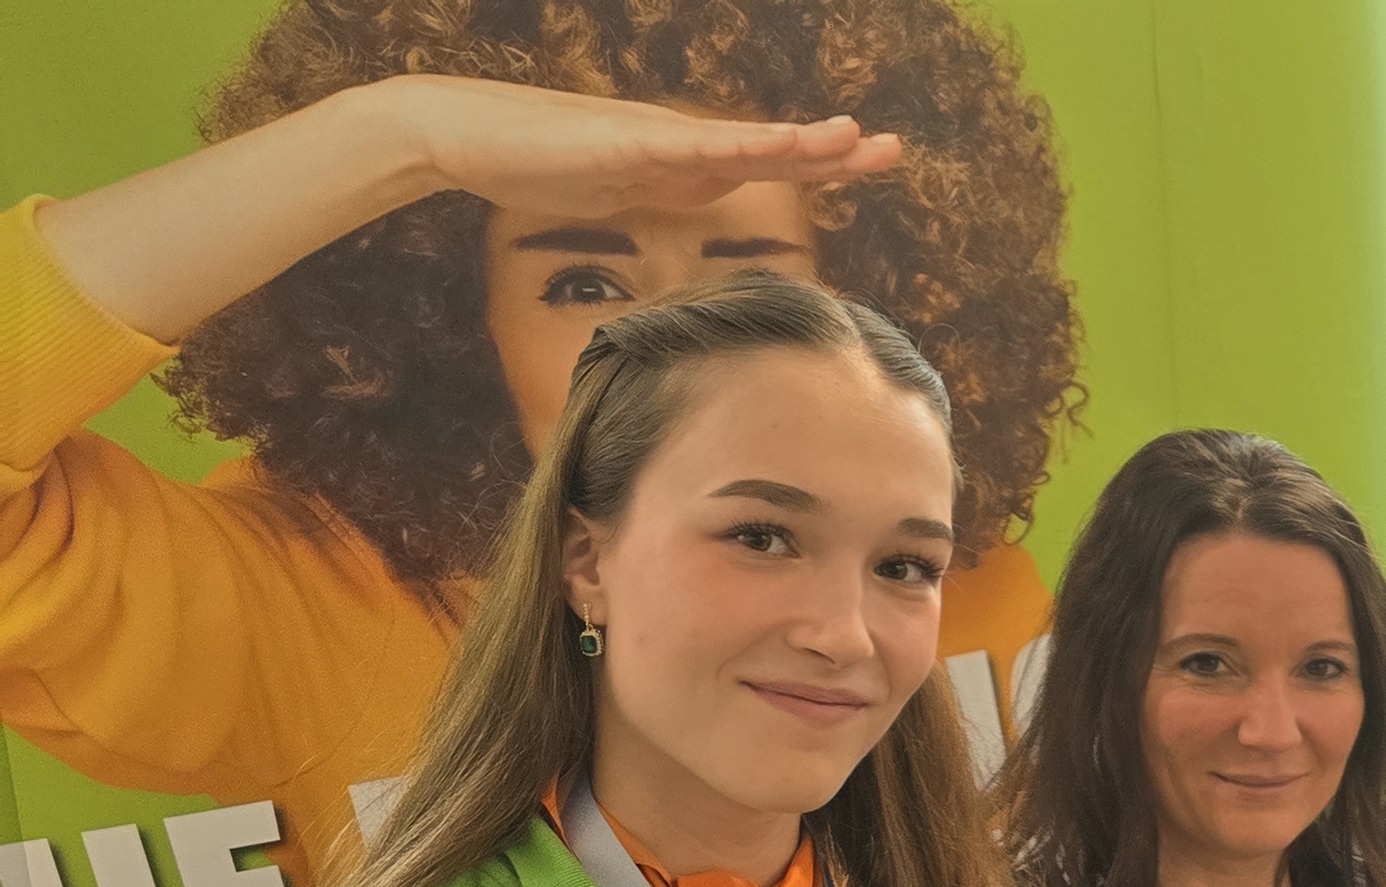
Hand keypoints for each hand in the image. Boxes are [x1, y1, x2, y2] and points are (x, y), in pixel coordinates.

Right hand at [365, 73, 899, 218]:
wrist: (464, 138)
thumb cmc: (536, 166)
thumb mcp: (619, 196)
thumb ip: (662, 201)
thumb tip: (699, 220)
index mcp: (683, 164)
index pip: (766, 164)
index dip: (819, 164)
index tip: (869, 163)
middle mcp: (681, 146)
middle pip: (773, 149)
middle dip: (833, 152)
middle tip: (893, 148)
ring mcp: (657, 140)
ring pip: (745, 142)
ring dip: (802, 142)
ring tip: (855, 138)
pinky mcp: (629, 143)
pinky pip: (697, 145)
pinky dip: (744, 144)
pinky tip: (783, 141)